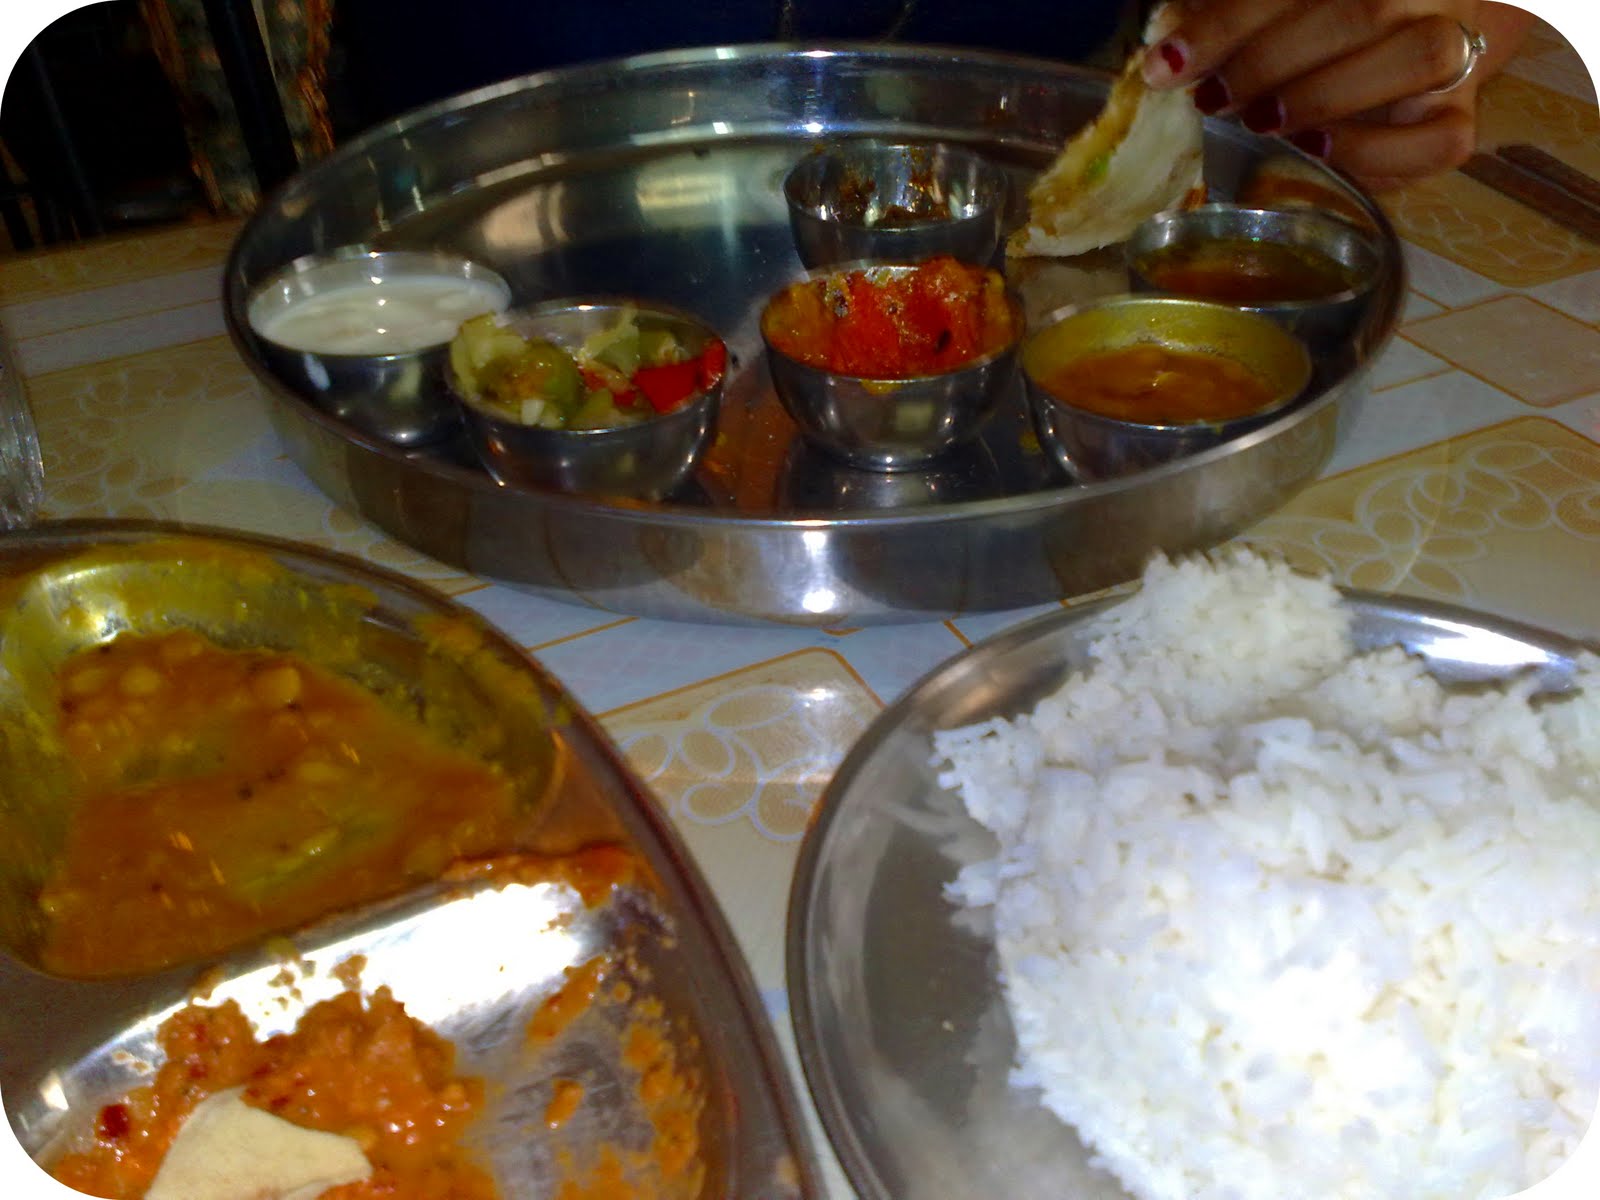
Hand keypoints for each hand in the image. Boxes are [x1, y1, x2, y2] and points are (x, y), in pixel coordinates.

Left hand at [1139, 1, 1535, 189]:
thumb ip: (1228, 21)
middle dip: (1271, 60)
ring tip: (1261, 120)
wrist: (1407, 39)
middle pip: (1364, 11)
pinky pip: (1437, 141)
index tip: (1169, 64)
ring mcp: (1457, 55)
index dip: (1228, 22)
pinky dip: (1370, 150)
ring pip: (1418, 58)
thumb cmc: (1320, 26)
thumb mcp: (1276, 12)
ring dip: (1325, 94)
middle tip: (1215, 98)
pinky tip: (1314, 149)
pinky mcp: (1456, 122)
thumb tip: (1166, 55)